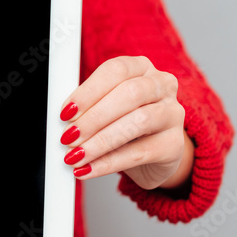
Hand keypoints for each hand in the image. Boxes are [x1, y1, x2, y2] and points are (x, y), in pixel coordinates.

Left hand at [57, 56, 193, 190]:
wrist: (154, 154)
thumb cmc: (124, 124)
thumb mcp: (105, 108)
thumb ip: (86, 108)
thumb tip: (63, 120)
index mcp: (141, 67)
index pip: (116, 70)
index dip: (88, 91)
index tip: (66, 112)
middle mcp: (162, 85)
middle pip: (130, 94)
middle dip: (94, 117)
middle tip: (69, 136)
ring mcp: (173, 114)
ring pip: (138, 122)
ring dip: (101, 141)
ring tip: (76, 155)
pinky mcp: (174, 145)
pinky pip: (140, 153)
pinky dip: (109, 163)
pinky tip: (88, 169)